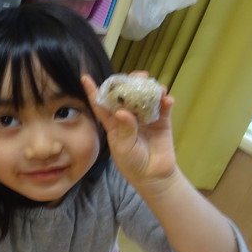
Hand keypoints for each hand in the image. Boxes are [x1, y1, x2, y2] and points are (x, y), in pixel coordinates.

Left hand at [83, 73, 177, 193]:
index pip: (101, 105)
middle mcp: (128, 117)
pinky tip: (167, 99)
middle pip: (126, 95)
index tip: (85, 78)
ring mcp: (145, 117)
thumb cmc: (131, 163)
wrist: (152, 175)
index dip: (93, 91)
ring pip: (146, 97)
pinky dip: (166, 100)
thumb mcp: (123, 148)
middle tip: (137, 76)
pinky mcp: (161, 121)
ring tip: (153, 85)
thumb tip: (122, 111)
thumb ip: (125, 130)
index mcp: (113, 123)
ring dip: (150, 88)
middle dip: (130, 82)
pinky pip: (164, 107)